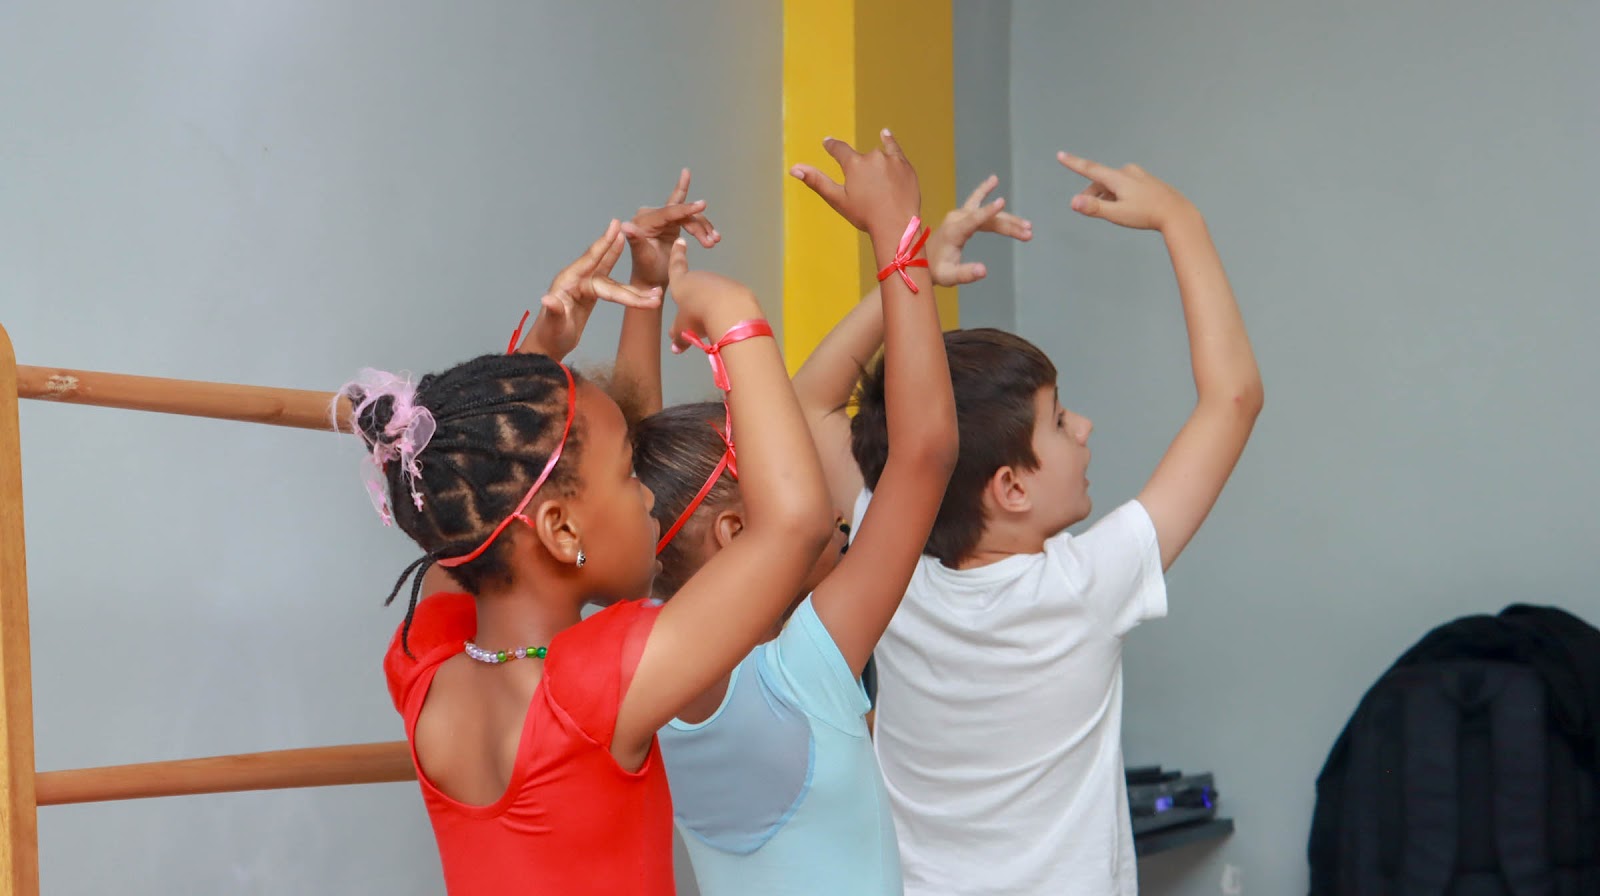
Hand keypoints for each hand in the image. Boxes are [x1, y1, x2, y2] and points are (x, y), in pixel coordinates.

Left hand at [525, 220, 661, 358]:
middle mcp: (578, 280)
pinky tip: (644, 291)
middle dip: (631, 285)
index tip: (617, 227)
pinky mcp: (592, 294)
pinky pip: (614, 289)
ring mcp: (586, 286)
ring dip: (635, 291)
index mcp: (568, 281)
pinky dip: (630, 292)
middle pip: (609, 276)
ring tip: (657, 294)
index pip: (590, 261)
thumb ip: (553, 311)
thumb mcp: (551, 325)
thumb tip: (547, 299)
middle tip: (653, 284)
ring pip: (615, 285)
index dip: (604, 244)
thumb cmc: (548, 335)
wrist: (547, 345)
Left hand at [621, 168, 718, 287]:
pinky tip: (713, 236)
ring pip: (688, 216)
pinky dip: (701, 228)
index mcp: (643, 221)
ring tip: (714, 241)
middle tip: (713, 240)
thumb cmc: (647, 271)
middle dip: (698, 225)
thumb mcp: (643, 257)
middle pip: (681, 213)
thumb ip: (636, 240)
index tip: (703, 204)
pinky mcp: (670, 223)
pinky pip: (688, 218)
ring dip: (703, 228)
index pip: (668, 212)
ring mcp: (662, 218)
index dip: (686, 208)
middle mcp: (651, 215)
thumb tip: (626, 226)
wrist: (652, 279)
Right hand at [665, 239, 757, 352]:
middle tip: (694, 316)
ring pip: (712, 294)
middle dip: (695, 298)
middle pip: (695, 286)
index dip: (676, 256)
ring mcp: (720, 282)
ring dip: (711, 306)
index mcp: (682, 283)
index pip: (676, 266)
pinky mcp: (736, 289)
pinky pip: (728, 299)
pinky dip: (726, 309)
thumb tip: (676, 348)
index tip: (680, 242)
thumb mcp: (683, 329)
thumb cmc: (697, 315)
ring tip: (711, 324)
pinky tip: (726, 321)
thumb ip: (679, 337)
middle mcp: (700, 278)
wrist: (729, 309)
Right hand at [790, 129, 919, 237]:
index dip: (832, 146)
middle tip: (864, 190)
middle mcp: (873, 157)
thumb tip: (794, 168)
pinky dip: (890, 142)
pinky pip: (895, 150)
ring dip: (875, 161)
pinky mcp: (906, 166)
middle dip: (859, 168)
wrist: (897, 226)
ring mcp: (891, 160)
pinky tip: (885, 135)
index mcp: (854, 164)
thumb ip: (816, 181)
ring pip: (879, 154)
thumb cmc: (865, 216)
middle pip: (861, 158)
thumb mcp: (837, 199)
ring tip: (875, 169)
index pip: (839, 150)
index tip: (828, 143)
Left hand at [927, 175, 1033, 285]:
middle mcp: (956, 219)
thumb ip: (965, 274)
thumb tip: (984, 271)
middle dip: (1009, 225)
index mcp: (953, 232)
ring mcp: (959, 215)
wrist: (921, 261)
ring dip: (1008, 219)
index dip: (988, 211)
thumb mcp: (948, 277)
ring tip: (1027, 227)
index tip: (1002, 201)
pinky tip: (994, 180)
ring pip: (988, 213)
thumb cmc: (935, 271)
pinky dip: (987, 194)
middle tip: (1028, 234)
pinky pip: (978, 203)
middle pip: (988, 218)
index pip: (973, 219)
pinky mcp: (962, 216)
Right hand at [1056, 152, 1197, 232]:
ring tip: (1112, 213)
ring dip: (1106, 196)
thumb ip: (1094, 208)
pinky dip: (1118, 195)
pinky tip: (1127, 208)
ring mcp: (1138, 175)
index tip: (1060, 155)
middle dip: (1092, 194)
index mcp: (1118, 178)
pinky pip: (1125, 185)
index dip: (1073, 163)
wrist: (1177, 213)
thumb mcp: (1117, 214)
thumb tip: (1073, 202)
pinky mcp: (1146, 181)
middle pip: (1101, 181)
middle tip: (1088, 211)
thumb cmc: (1147, 215)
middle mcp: (1127, 172)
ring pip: (1113, 184)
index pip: (1089, 169)